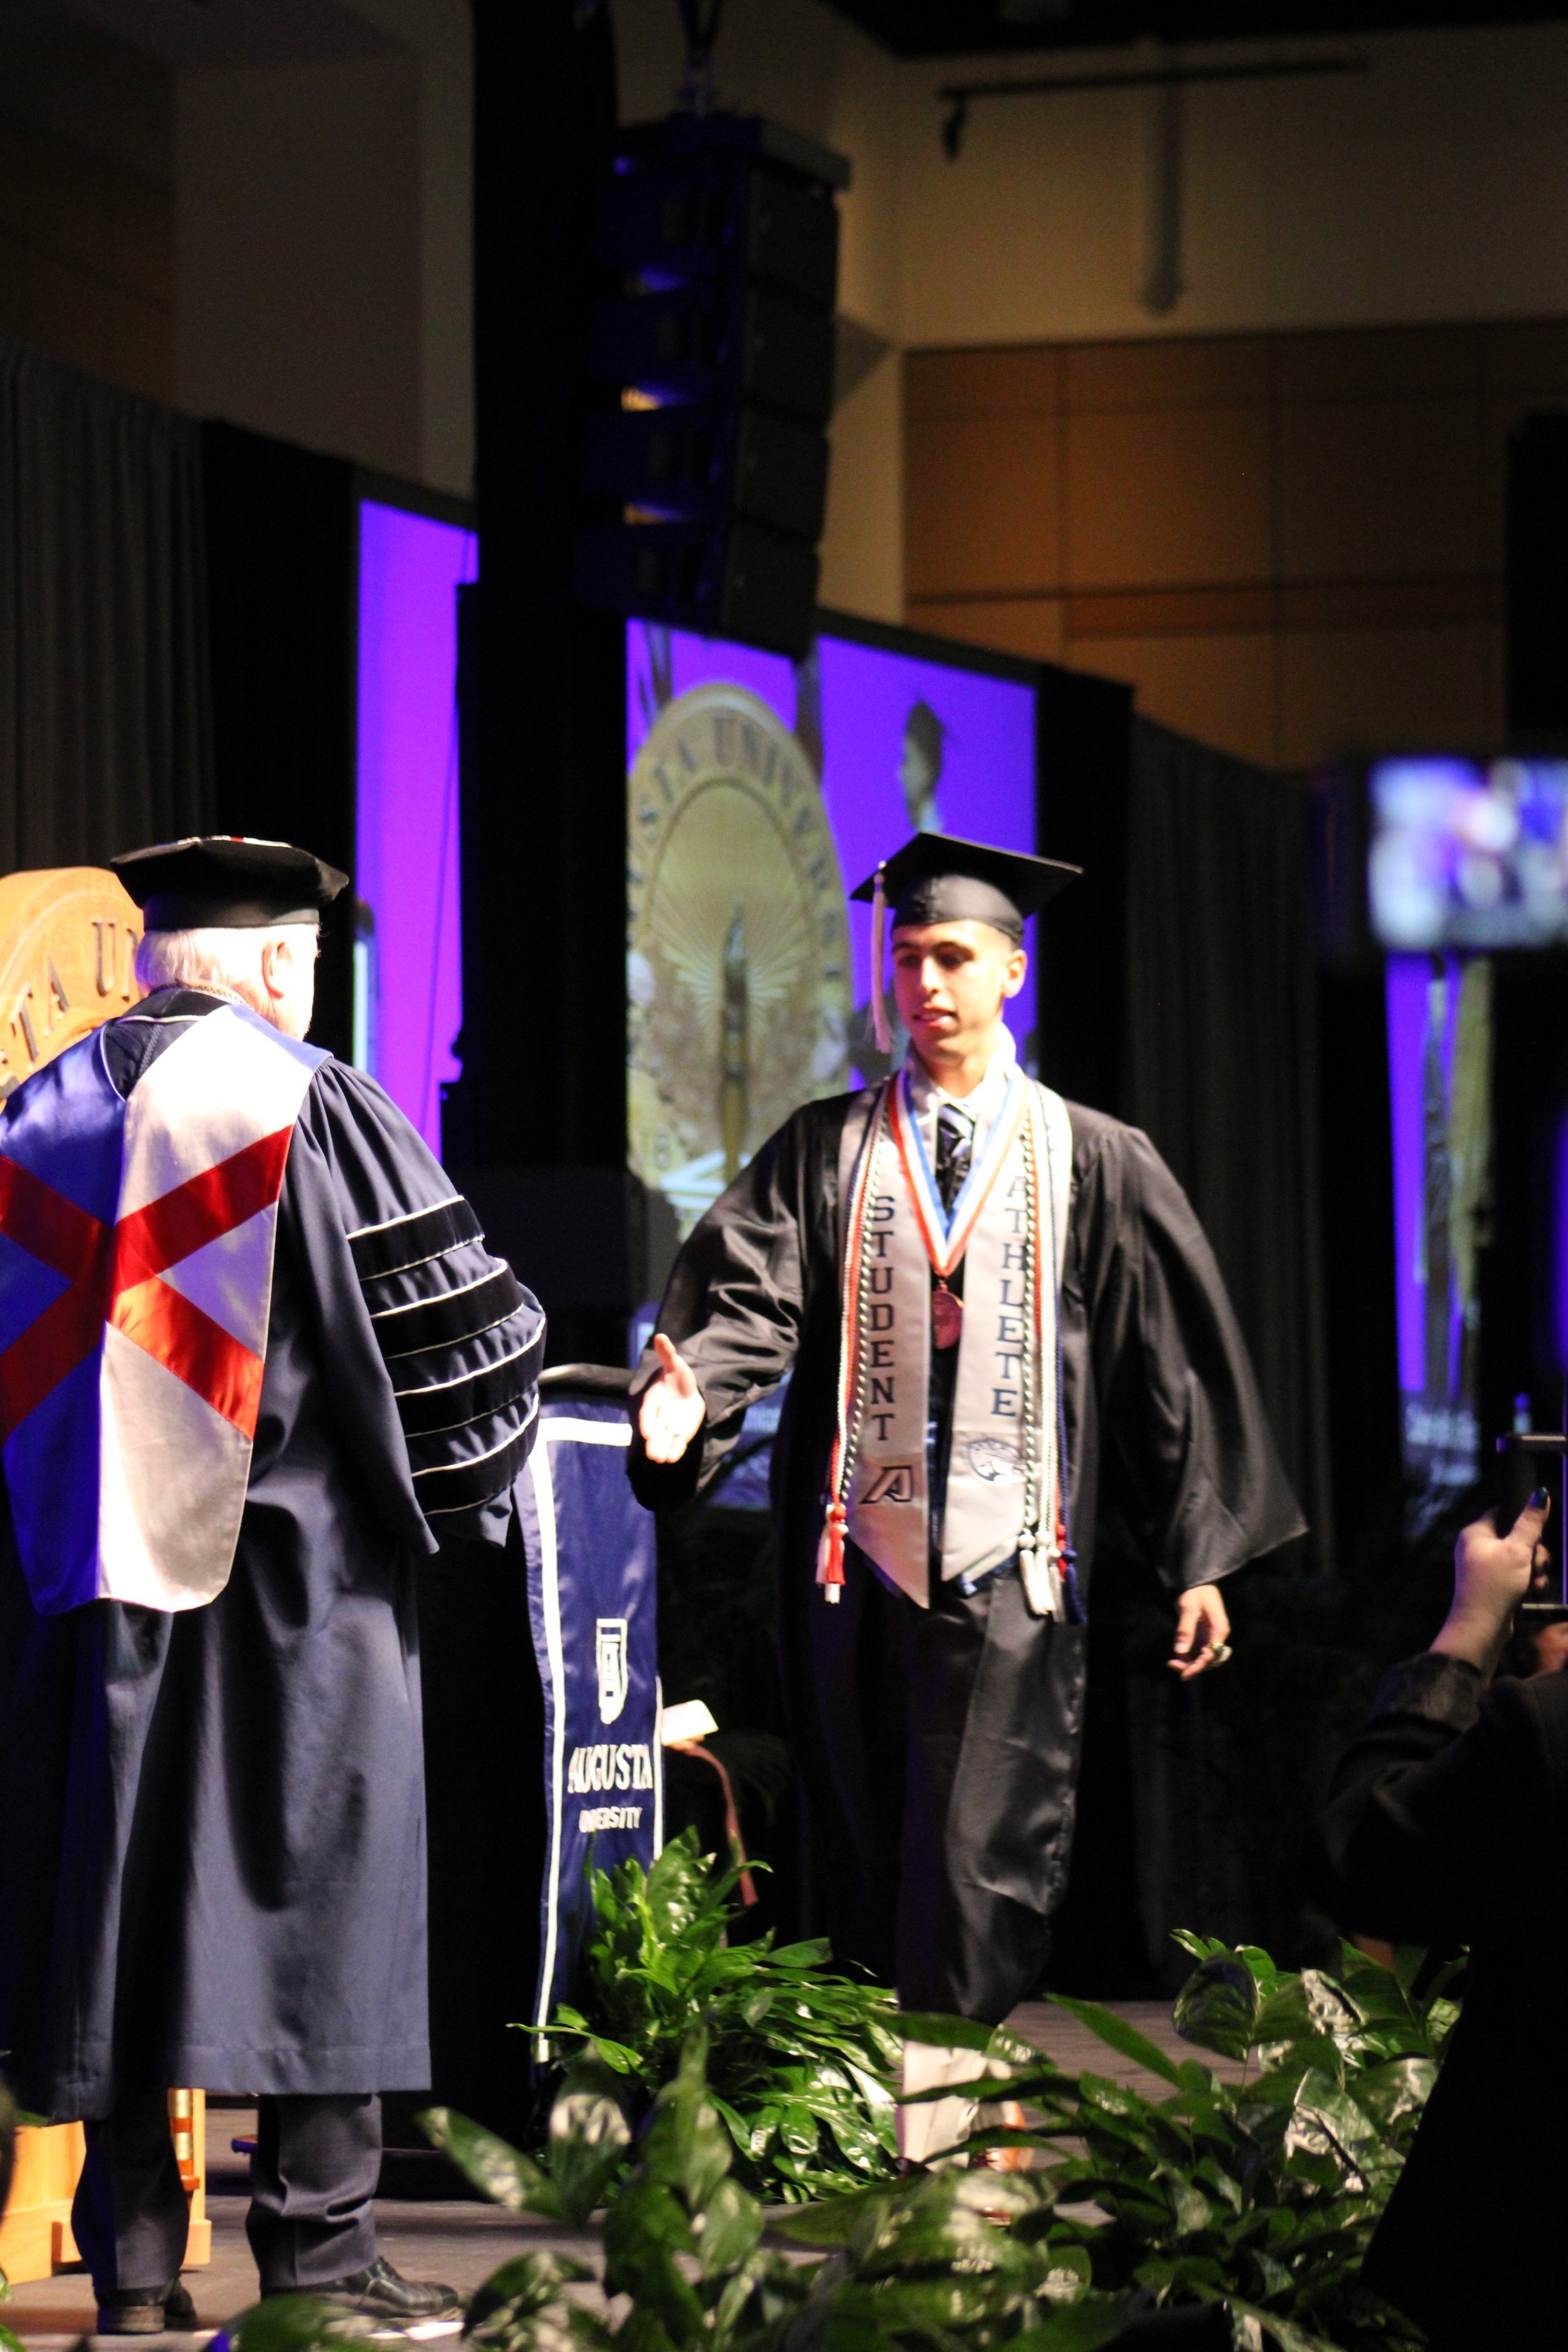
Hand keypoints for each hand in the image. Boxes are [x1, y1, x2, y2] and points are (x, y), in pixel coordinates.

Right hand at [638, 1333, 705, 1463]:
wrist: (688, 1392)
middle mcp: (659, 1416)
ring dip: (662, 1449)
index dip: (647, 1421)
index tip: (647, 1431)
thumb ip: (667, 1354)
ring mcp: (668, 1426)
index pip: (648, 1412)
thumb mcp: (675, 1364)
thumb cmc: (678, 1377)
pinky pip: (676, 1443)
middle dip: (653, 1442)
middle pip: (655, 1430)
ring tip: (660, 1460)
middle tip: (652, 1454)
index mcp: (653, 1400)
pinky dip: (675, 1451)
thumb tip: (660, 1336)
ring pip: (664, 1439)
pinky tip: (672, 1458)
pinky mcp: (680, 1434)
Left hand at [1168, 1582, 1230, 1680]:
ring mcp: (1212, 1637)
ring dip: (1190, 1664)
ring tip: (1172, 1664)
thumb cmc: (1195, 1592)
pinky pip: (1198, 1652)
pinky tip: (1176, 1657)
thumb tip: (1180, 1651)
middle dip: (1192, 1667)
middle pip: (1209, 1660)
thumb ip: (1185, 1630)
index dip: (1198, 1666)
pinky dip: (1188, 1657)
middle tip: (1172, 1666)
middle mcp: (1218, 1637)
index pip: (1212, 1655)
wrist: (1198, 1583)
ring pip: (1204, 1659)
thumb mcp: (1188, 1609)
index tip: (1184, 1673)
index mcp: (1219, 1630)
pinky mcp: (1205, 1637)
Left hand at [1432, 1489, 1550, 1673]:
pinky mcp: (1494, 1584)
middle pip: (1516, 1537)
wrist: (1481, 1628)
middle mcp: (1477, 1547)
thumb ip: (1530, 1523)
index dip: (1524, 1520)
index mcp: (1476, 1532)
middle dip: (1534, 1553)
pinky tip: (1532, 1592)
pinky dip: (1527, 1582)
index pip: (1502, 1511)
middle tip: (1537, 1566)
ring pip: (1520, 1558)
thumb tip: (1540, 1493)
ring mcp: (1484, 1566)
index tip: (1537, 1534)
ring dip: (1533, 1570)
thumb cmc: (1495, 1585)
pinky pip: (1516, 1575)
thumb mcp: (1517, 1551)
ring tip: (1534, 1583)